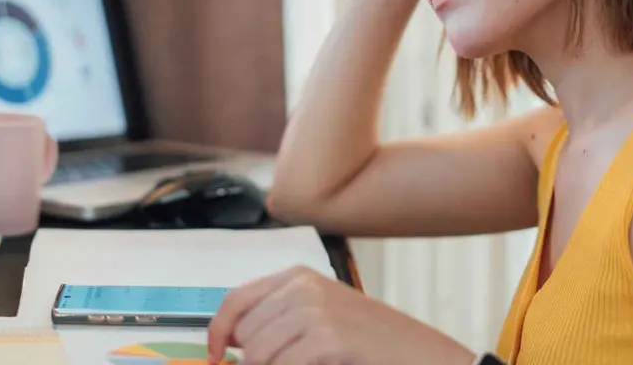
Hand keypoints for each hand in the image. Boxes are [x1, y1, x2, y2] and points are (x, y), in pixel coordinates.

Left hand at [207, 265, 473, 364]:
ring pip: (258, 354)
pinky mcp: (327, 337)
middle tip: (287, 363)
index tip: (213, 355)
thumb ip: (278, 319)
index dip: (217, 331)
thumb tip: (230, 341)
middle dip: (254, 360)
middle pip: (244, 334)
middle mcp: (302, 286)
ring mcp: (315, 310)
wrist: (418, 353)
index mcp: (297, 276)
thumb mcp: (319, 316)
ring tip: (307, 364)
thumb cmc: (371, 340)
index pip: (235, 300)